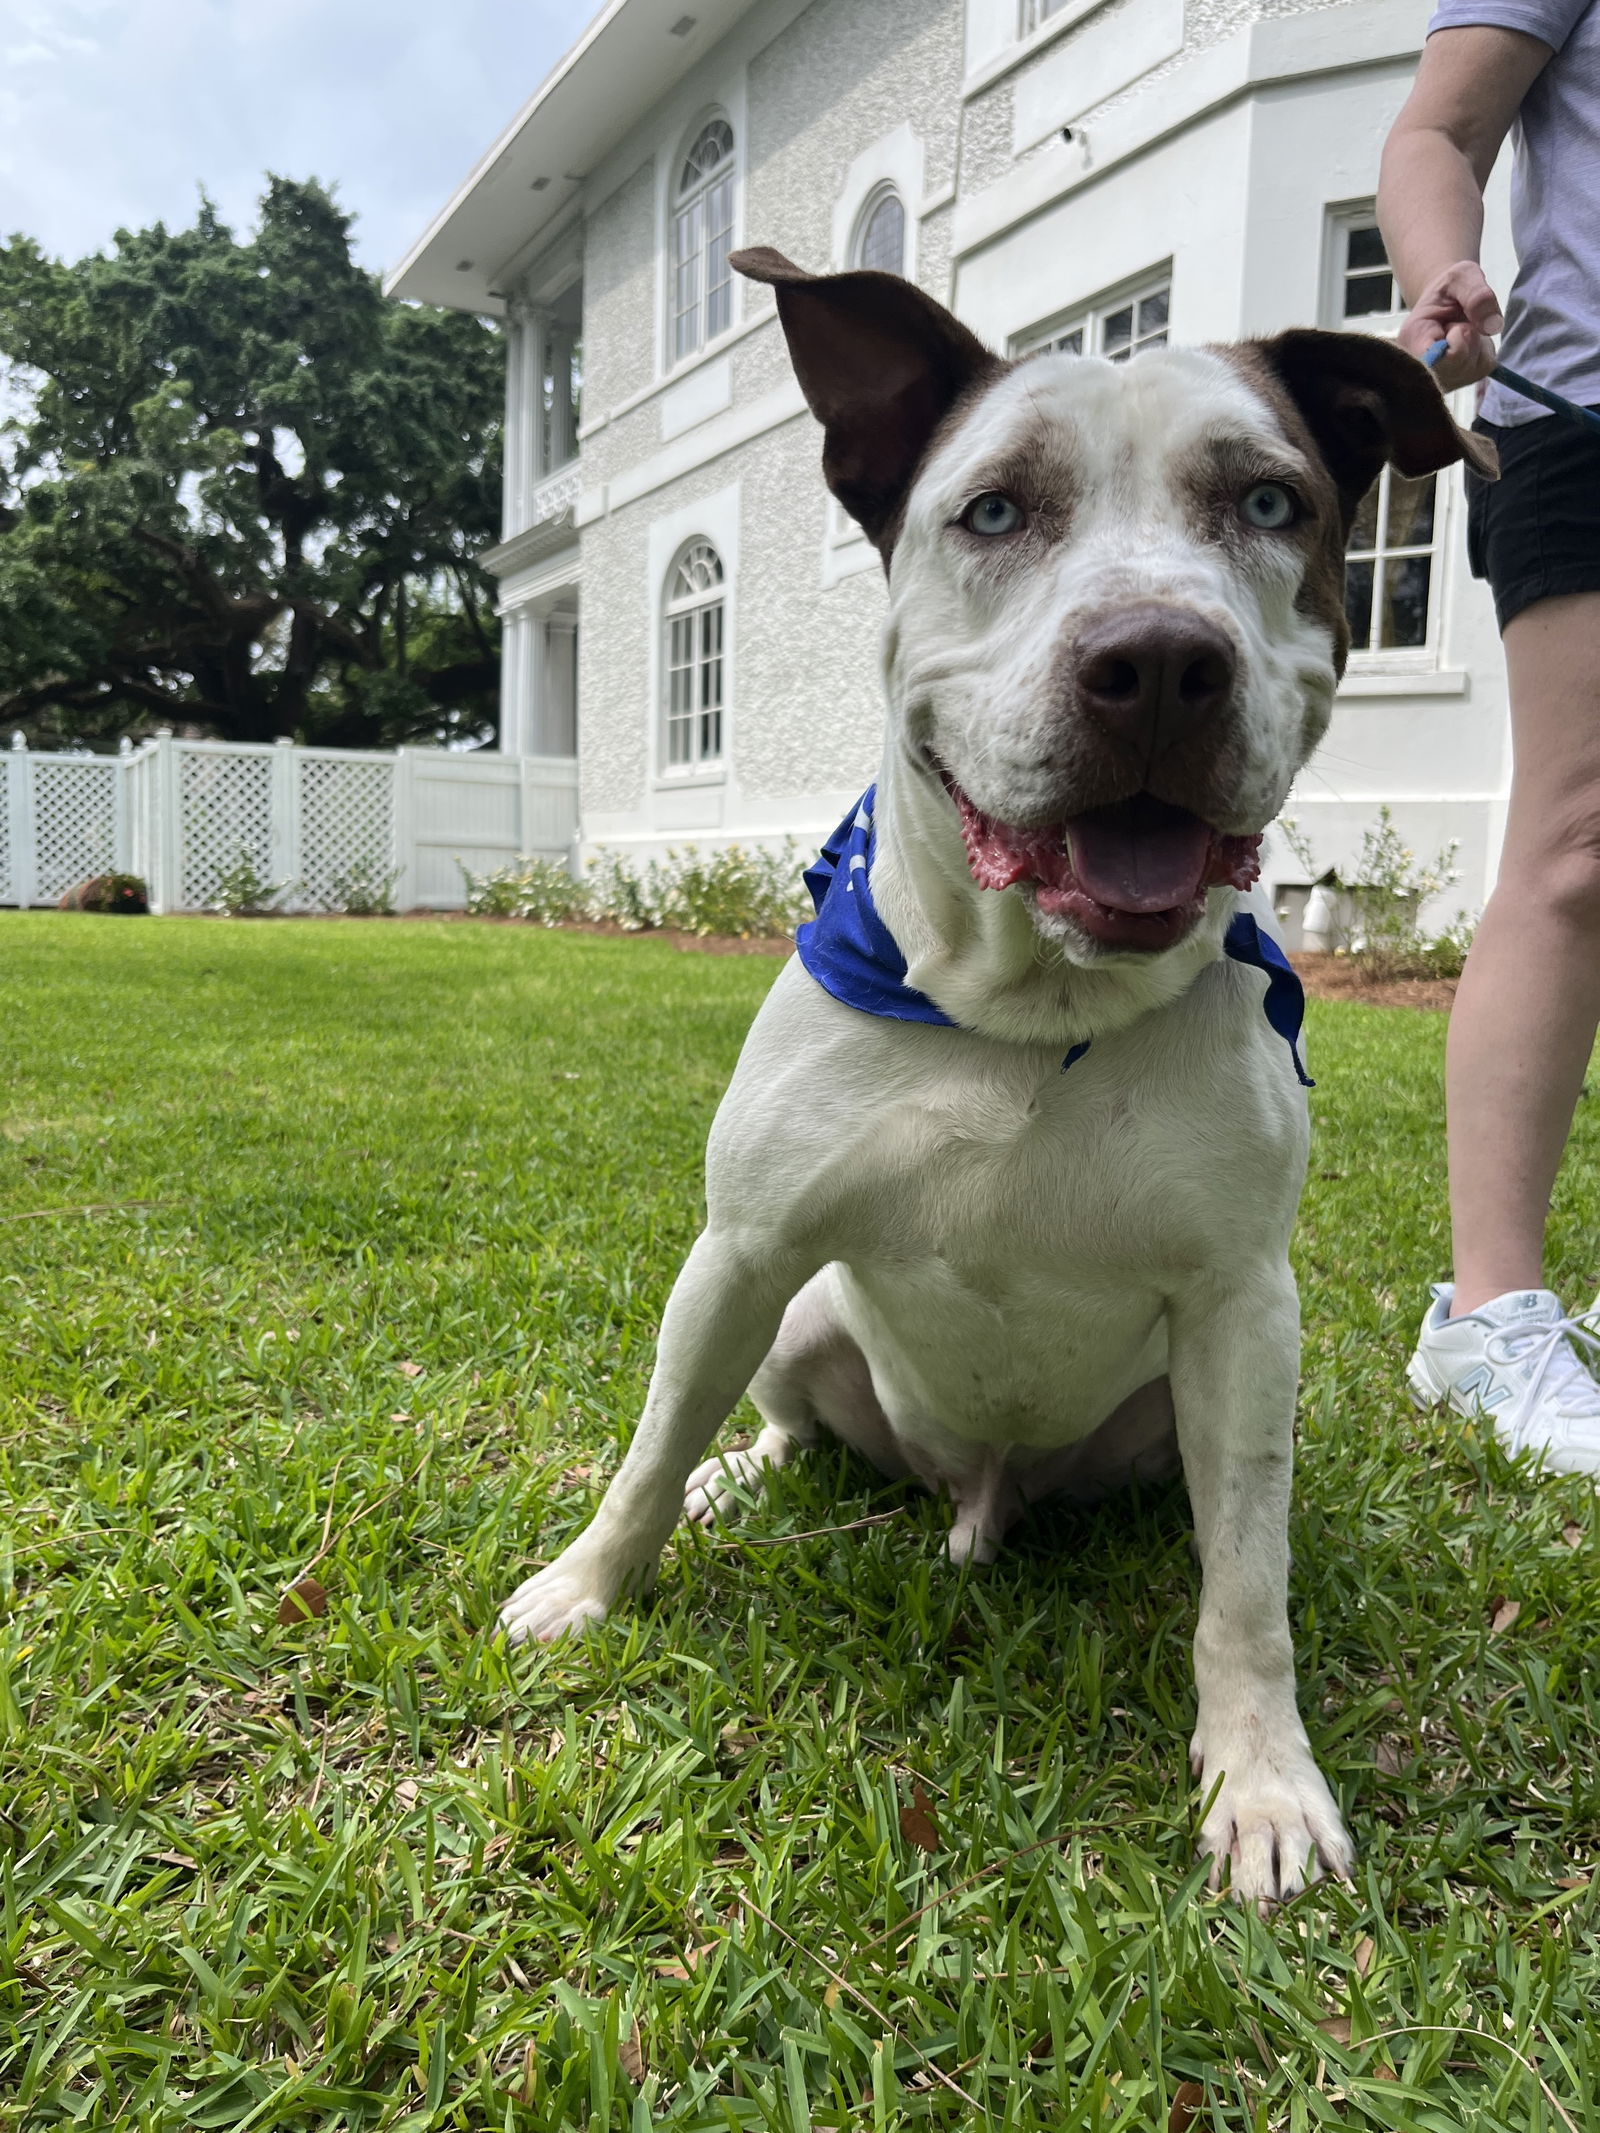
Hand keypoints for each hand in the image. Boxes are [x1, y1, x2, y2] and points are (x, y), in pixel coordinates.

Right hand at [1397, 260, 1502, 389]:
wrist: (1444, 300)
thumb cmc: (1449, 289)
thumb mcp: (1463, 277)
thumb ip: (1477, 295)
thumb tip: (1492, 326)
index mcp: (1413, 337)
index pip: (1435, 362)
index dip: (1456, 346)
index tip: (1455, 326)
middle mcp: (1418, 365)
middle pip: (1457, 367)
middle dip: (1468, 342)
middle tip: (1457, 323)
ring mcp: (1436, 377)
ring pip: (1471, 370)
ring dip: (1476, 346)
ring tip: (1460, 330)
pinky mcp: (1455, 381)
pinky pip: (1482, 370)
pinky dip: (1483, 353)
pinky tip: (1468, 342)